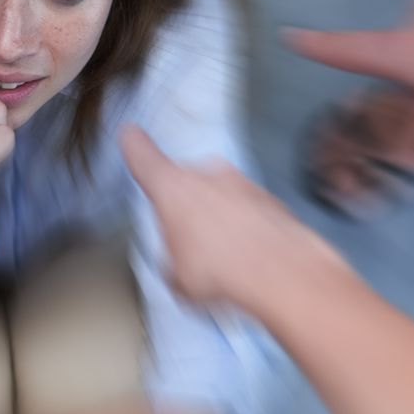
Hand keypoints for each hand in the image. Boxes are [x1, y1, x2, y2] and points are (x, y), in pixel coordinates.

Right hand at [121, 126, 343, 307]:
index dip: (134, 146)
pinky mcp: (271, 199)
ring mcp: (243, 184)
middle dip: (187, 207)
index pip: (143, 157)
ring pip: (221, 196)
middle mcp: (207, 175)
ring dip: (220, 219)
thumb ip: (170, 259)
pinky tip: (250, 258)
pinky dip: (247, 228)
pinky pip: (249, 211)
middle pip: (187, 183)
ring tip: (225, 259)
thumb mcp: (175, 277)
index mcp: (172, 188)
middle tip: (191, 244)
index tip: (130, 136)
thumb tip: (180, 264)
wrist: (283, 273)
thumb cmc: (220, 272)